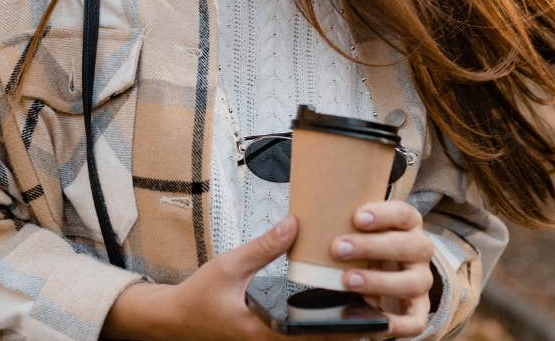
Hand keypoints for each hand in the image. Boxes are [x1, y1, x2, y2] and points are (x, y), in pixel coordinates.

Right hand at [105, 216, 366, 340]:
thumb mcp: (230, 265)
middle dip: (345, 331)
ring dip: (334, 331)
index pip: (309, 334)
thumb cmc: (200, 294)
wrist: (178, 318)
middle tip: (376, 314)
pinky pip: (298, 337)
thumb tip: (295, 224)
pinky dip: (316, 328)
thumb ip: (264, 246)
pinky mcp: (268, 339)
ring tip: (365, 312)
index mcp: (263, 329)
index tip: (367, 315)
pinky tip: (333, 314)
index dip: (340, 328)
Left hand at [330, 201, 435, 338]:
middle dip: (374, 246)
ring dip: (382, 280)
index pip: (405, 214)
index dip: (385, 214)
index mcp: (404, 226)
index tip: (357, 217)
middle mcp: (417, 252)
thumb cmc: (350, 250)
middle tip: (339, 248)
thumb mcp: (339, 233)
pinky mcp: (415, 311)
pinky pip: (416, 321)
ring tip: (348, 280)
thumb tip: (288, 224)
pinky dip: (398, 322)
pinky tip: (372, 317)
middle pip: (412, 246)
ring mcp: (419, 281)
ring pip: (415, 282)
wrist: (353, 283)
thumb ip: (317, 227)